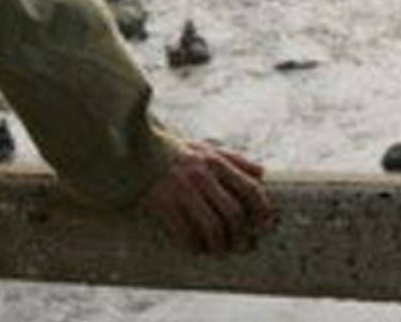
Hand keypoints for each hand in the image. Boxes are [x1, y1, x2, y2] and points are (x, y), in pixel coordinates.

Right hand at [138, 140, 272, 253]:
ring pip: (212, 226)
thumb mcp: (203, 148)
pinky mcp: (162, 202)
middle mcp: (201, 175)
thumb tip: (262, 173)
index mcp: (214, 161)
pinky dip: (193, 245)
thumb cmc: (172, 151)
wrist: (133, 151)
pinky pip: (184, 231)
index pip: (249, 187)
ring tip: (220, 251)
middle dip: (241, 235)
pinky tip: (195, 248)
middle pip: (233, 213)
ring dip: (219, 245)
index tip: (267, 225)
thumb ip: (233, 159)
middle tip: (243, 246)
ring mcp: (181, 189)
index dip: (263, 209)